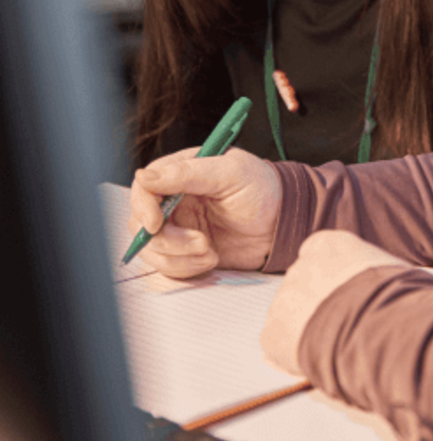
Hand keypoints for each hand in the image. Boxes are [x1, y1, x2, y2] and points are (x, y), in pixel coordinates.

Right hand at [128, 148, 281, 277]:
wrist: (283, 225)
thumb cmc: (263, 190)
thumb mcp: (231, 173)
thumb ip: (188, 173)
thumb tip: (145, 176)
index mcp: (182, 172)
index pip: (144, 188)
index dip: (143, 207)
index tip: (157, 224)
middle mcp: (174, 199)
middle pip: (141, 224)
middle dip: (167, 240)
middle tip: (201, 243)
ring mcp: (178, 227)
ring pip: (152, 249)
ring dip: (179, 258)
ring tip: (210, 253)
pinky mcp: (184, 252)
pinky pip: (168, 267)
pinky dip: (186, 269)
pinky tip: (212, 259)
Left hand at [261, 230, 407, 375]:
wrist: (378, 326)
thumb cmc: (397, 297)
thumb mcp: (390, 270)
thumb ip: (372, 271)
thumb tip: (383, 282)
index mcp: (330, 244)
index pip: (319, 253)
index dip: (330, 277)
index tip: (342, 294)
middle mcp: (302, 265)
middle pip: (303, 284)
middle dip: (317, 304)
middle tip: (340, 325)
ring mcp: (284, 298)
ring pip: (290, 316)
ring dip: (306, 329)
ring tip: (334, 346)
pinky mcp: (273, 333)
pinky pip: (279, 346)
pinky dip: (294, 356)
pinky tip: (318, 360)